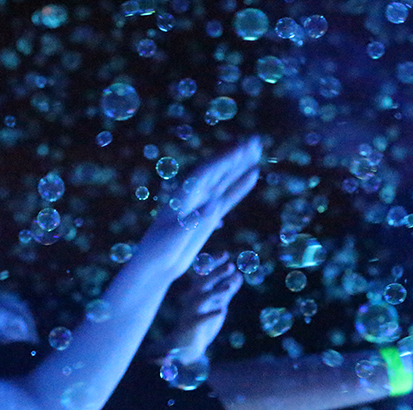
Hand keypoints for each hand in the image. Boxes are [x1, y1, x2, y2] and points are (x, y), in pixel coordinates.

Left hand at [139, 138, 261, 279]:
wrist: (156, 266)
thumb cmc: (159, 252)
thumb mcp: (175, 238)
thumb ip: (193, 221)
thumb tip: (214, 206)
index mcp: (182, 196)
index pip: (205, 173)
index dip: (222, 160)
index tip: (240, 149)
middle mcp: (192, 195)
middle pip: (216, 170)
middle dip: (235, 155)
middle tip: (255, 140)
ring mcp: (202, 204)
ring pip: (224, 180)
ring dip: (239, 165)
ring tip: (256, 149)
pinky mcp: (209, 216)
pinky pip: (228, 196)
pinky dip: (240, 185)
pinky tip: (253, 174)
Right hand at [163, 254, 242, 363]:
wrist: (187, 347)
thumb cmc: (201, 324)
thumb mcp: (217, 304)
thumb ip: (226, 290)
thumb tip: (238, 274)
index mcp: (198, 292)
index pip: (204, 273)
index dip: (213, 263)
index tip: (225, 254)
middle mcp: (193, 298)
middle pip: (203, 282)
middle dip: (216, 273)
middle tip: (230, 265)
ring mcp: (191, 311)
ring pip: (201, 298)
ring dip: (215, 291)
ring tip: (228, 287)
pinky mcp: (191, 325)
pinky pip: (201, 318)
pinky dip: (211, 313)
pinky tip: (222, 310)